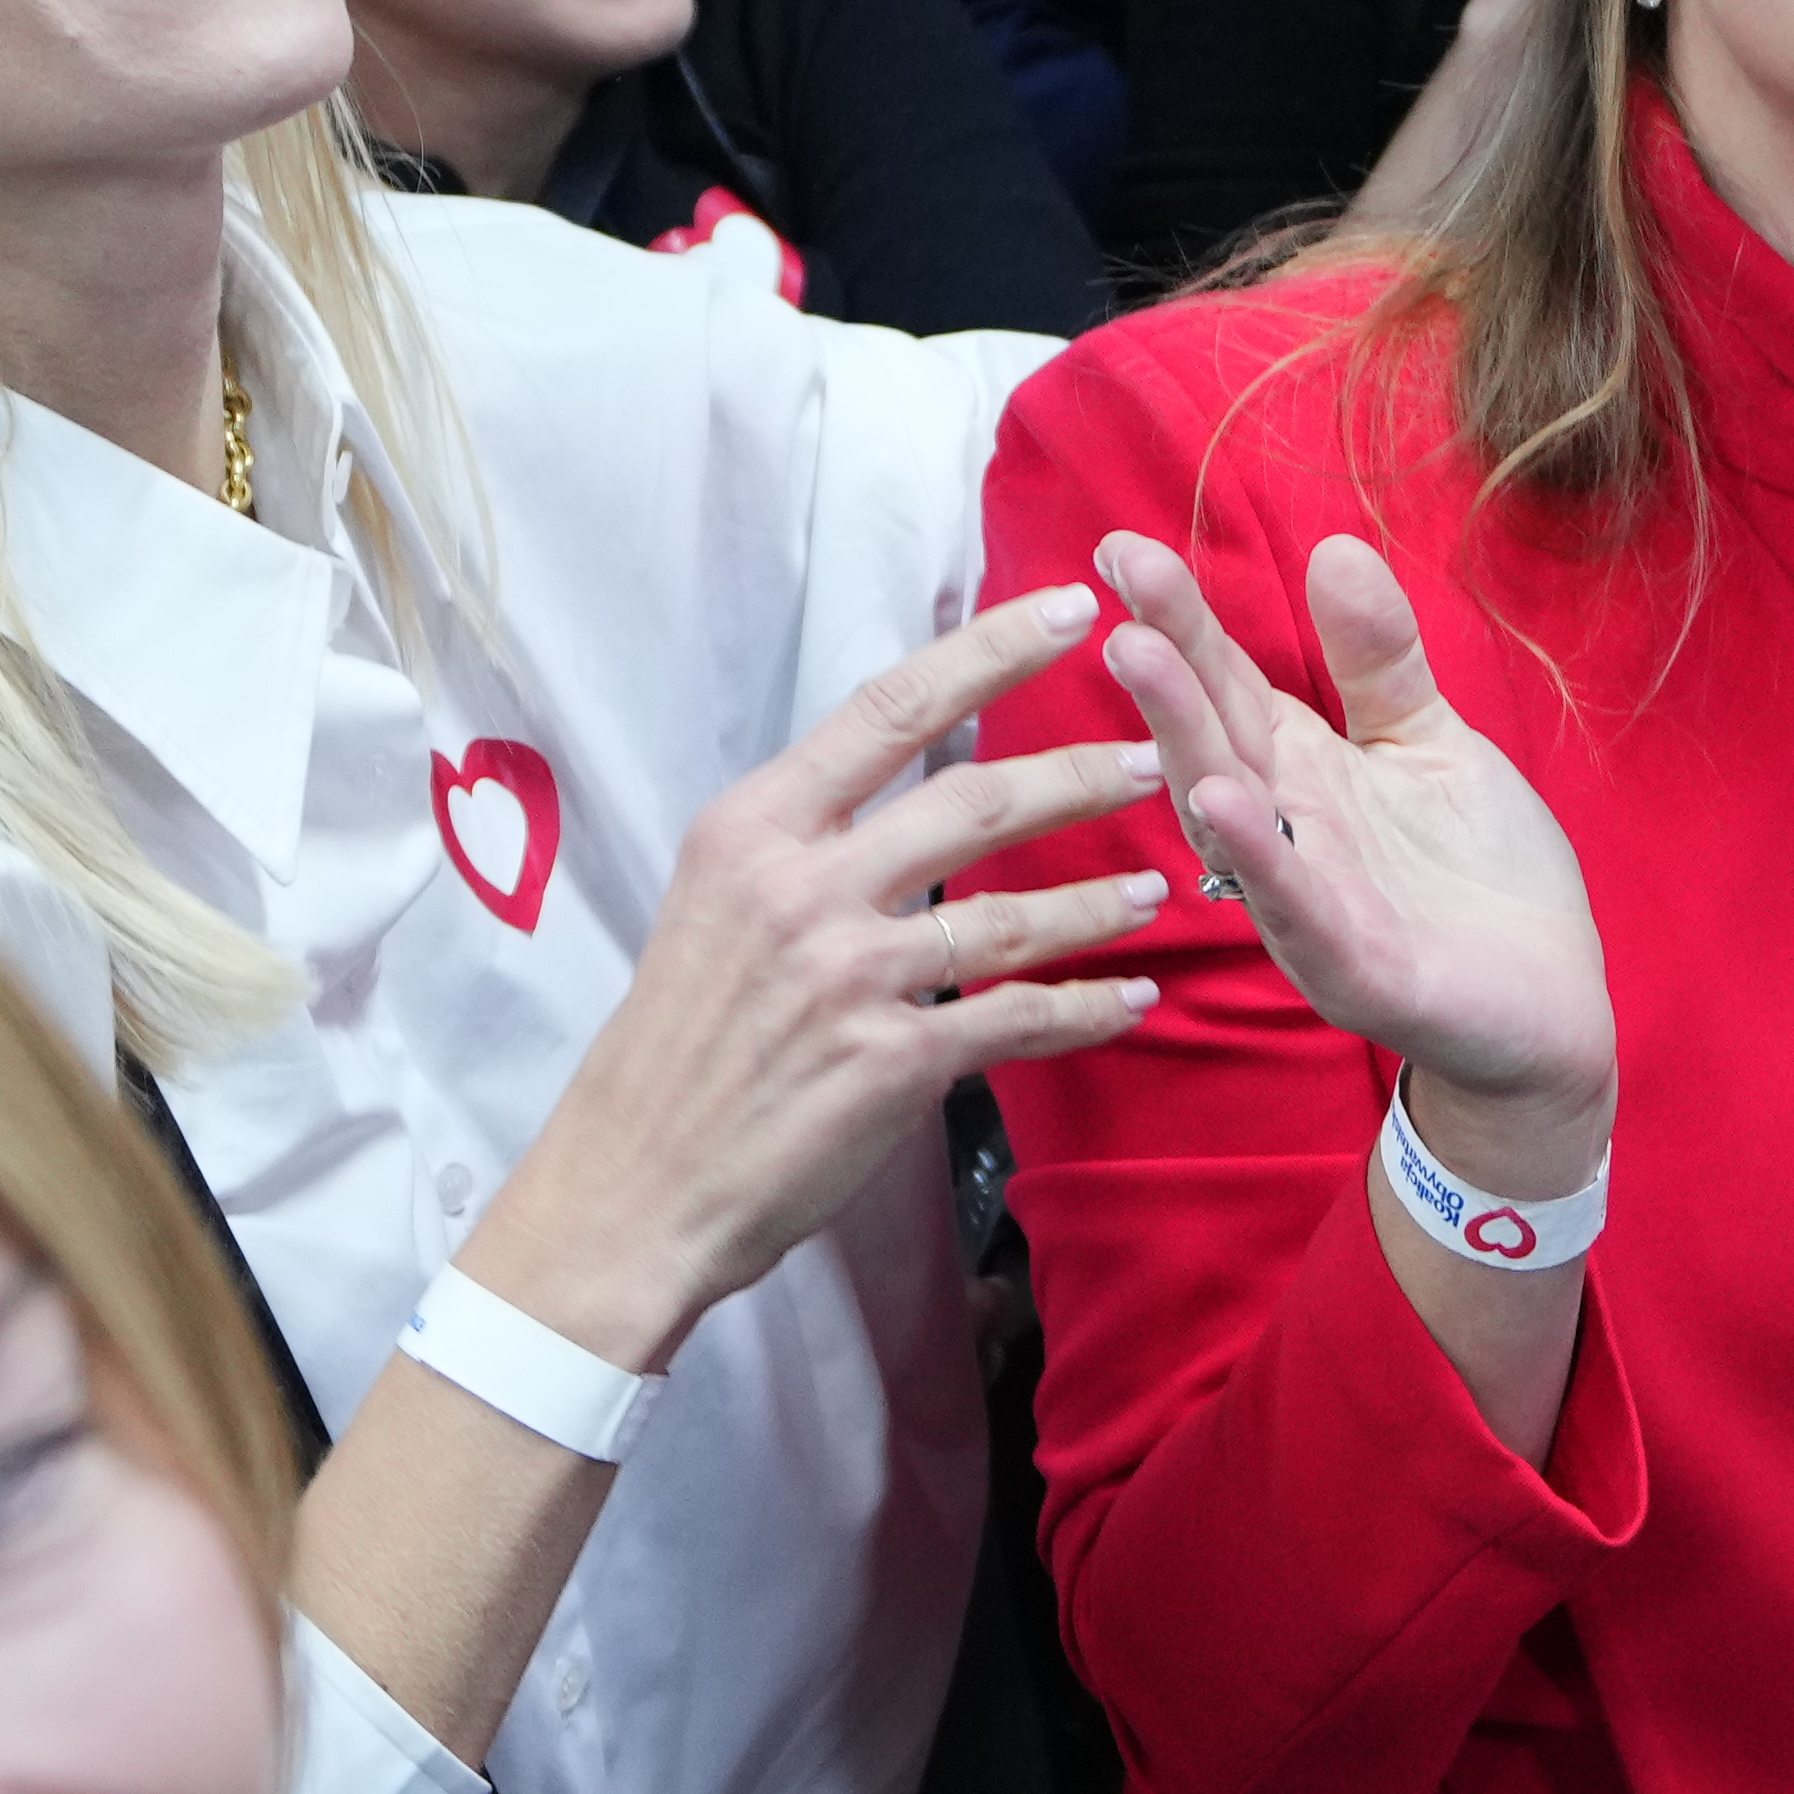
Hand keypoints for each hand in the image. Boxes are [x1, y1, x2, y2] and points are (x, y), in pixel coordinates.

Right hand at [463, 586, 1174, 1365]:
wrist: (634, 1186)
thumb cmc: (673, 1049)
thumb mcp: (712, 906)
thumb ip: (803, 846)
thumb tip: (901, 795)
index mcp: (752, 829)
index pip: (889, 708)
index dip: (991, 651)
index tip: (1069, 608)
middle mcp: (803, 887)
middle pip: (973, 800)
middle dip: (1077, 774)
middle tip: (1151, 755)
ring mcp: (852, 975)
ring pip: (1014, 911)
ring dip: (1101, 898)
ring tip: (1159, 883)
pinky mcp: (893, 1061)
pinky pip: (1017, 1018)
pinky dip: (1085, 1009)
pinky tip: (1128, 999)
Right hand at [1088, 526, 1610, 1183]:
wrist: (1548, 1010)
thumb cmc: (1478, 880)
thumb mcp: (1431, 743)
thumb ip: (1380, 659)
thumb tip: (1333, 550)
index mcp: (1303, 774)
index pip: (1228, 682)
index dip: (1180, 616)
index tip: (1123, 545)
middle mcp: (1286, 834)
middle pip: (1212, 735)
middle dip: (1164, 660)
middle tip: (1118, 578)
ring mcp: (1310, 904)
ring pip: (1229, 815)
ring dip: (1184, 738)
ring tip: (1141, 657)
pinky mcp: (1355, 968)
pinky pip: (1296, 907)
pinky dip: (1259, 856)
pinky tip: (1224, 800)